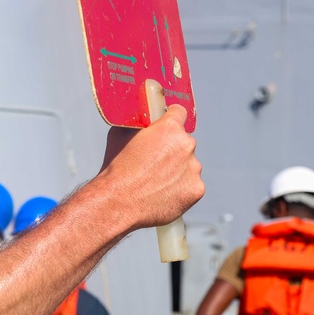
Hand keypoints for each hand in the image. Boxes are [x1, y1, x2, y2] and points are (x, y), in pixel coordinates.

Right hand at [97, 105, 203, 229]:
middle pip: (184, 142)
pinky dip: (180, 189)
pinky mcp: (196, 189)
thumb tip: (142, 120)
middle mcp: (186, 145)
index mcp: (169, 128)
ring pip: (189, 165)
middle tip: (153, 163)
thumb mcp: (120, 135)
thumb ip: (138, 124)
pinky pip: (191, 186)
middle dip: (172, 150)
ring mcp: (194, 168)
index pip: (179, 112)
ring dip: (177, 171)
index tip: (168, 125)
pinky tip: (162, 194)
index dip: (171, 118)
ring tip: (154, 183)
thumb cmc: (116, 168)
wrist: (117, 202)